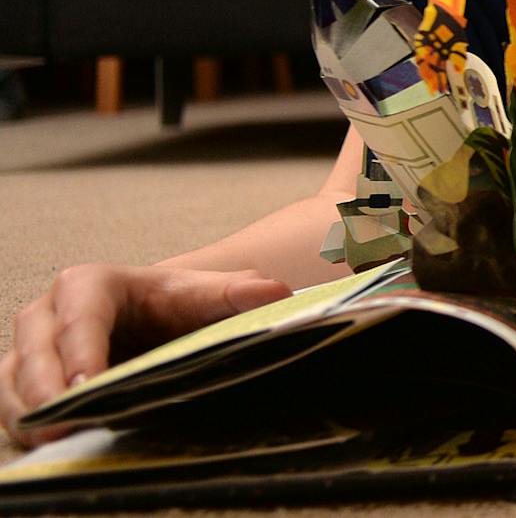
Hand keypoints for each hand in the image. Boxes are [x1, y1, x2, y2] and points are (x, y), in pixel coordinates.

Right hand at [2, 265, 289, 445]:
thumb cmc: (180, 306)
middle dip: (46, 389)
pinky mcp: (21, 380)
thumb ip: (238, 292)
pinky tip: (50, 446)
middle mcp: (48, 314)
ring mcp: (30, 349)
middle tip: (66, 425)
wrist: (158, 317)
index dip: (81, 350)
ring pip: (11, 380)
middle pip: (35, 352)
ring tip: (54, 440)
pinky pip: (7, 402)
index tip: (91, 384)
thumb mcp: (209, 295)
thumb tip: (274, 294)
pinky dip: (24, 425)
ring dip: (27, 412)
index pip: (79, 316)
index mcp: (90, 284)